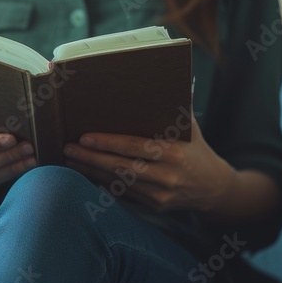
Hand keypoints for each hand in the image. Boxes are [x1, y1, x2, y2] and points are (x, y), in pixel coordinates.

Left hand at [62, 119, 236, 212]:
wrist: (213, 188)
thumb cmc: (196, 149)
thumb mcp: (190, 127)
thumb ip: (176, 105)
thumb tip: (165, 76)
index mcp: (175, 153)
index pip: (135, 147)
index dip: (108, 143)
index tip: (85, 137)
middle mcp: (167, 176)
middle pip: (121, 167)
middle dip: (91, 158)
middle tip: (68, 148)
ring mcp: (159, 195)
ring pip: (118, 183)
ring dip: (91, 171)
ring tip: (69, 160)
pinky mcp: (153, 206)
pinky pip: (122, 194)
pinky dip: (102, 184)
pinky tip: (84, 174)